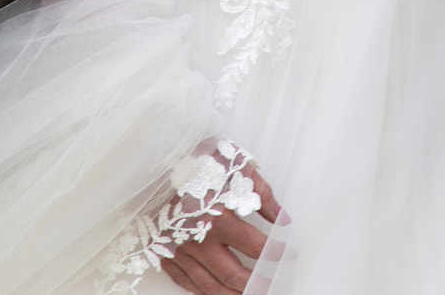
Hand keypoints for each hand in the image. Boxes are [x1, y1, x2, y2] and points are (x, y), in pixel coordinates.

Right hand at [163, 162, 280, 294]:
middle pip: (234, 274)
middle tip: (273, 286)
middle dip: (257, 284)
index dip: (275, 254)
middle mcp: (199, 239)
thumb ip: (262, 195)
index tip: (287, 256)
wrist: (157, 162)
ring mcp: (181, 250)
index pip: (255, 246)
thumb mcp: (236, 168)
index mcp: (219, 218)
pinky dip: (203, 292)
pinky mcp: (167, 253)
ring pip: (211, 285)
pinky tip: (217, 293)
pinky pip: (186, 281)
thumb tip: (282, 217)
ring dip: (233, 294)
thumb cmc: (199, 163)